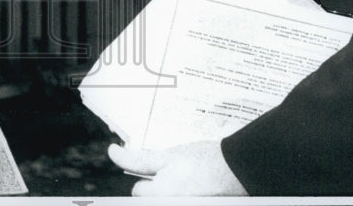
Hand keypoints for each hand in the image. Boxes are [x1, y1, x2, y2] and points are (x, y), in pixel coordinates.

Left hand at [108, 141, 247, 195]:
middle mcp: (169, 204)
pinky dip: (186, 195)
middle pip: (152, 198)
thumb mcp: (167, 156)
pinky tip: (198, 190)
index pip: (139, 191)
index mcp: (158, 197)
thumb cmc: (204, 162)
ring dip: (173, 193)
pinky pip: (181, 199)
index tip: (164, 172)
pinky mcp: (198, 205)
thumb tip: (113, 152)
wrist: (238, 169)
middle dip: (160, 189)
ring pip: (166, 198)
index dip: (150, 178)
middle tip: (180, 177)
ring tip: (191, 184)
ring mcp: (183, 204)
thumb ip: (137, 159)